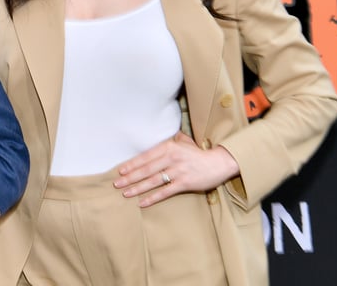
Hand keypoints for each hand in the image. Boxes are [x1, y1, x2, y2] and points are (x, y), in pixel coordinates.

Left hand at [113, 132, 239, 206]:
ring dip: (137, 188)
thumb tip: (167, 134)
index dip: (132, 164)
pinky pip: (165, 192)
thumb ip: (173, 139)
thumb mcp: (185, 142)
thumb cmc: (199, 153)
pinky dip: (152, 198)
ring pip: (153, 181)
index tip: (120, 170)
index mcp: (169, 147)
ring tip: (125, 193)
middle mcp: (171, 158)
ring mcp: (178, 171)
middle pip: (146, 169)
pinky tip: (142, 202)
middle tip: (116, 183)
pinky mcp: (185, 183)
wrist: (219, 163)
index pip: (146, 156)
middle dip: (130, 177)